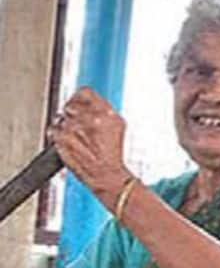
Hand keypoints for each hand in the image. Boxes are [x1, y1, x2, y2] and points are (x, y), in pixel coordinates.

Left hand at [47, 87, 132, 209]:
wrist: (106, 175)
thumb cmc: (112, 155)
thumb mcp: (117, 126)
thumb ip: (103, 110)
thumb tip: (90, 103)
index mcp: (107, 113)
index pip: (85, 92)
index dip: (79, 98)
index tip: (78, 102)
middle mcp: (91, 118)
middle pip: (71, 104)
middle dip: (72, 113)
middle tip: (77, 124)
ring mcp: (75, 128)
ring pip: (61, 118)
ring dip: (66, 126)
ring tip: (77, 138)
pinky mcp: (62, 138)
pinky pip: (53, 130)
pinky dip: (57, 136)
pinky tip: (70, 143)